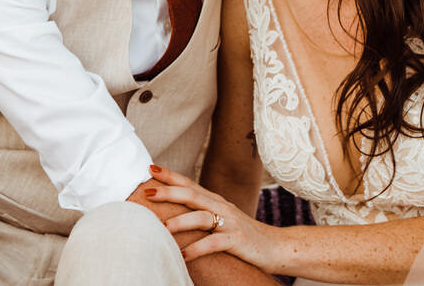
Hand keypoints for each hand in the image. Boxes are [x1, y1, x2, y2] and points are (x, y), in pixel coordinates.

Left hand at [144, 164, 280, 268]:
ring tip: (162, 228)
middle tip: (147, 191)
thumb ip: (201, 213)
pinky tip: (183, 255)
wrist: (276, 246)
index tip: (149, 168)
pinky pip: (214, 243)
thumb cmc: (243, 235)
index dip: (170, 176)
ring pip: (202, 217)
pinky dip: (198, 248)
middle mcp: (221, 207)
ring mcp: (230, 223)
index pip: (189, 184)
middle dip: (168, 192)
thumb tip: (171, 213)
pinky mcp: (237, 240)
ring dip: (180, 221)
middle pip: (192, 195)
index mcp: (215, 200)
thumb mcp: (221, 219)